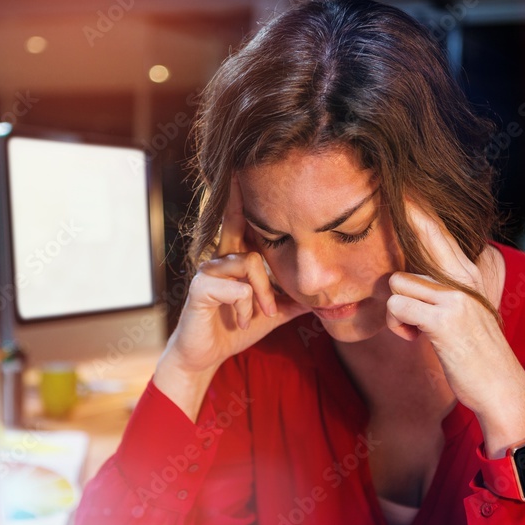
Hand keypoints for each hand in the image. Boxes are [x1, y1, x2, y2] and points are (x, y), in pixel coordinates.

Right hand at [155, 178, 310, 418]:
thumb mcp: (272, 312)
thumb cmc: (234, 329)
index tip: (242, 168)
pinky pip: (239, 287)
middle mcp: (220, 257)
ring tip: (259, 316)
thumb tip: (323, 295)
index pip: (243, 221)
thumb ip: (292, 299)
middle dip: (270, 274)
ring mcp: (208, 270)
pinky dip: (247, 307)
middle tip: (270, 308)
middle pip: (255, 239)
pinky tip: (241, 321)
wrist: (206, 357)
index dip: (242, 196)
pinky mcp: (200, 287)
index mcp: (235, 258)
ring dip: (263, 296)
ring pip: (252, 263)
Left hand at [385, 200, 524, 456]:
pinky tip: (416, 339)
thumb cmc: (476, 351)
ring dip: (397, 310)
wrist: (500, 387)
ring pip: (398, 282)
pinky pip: (398, 307)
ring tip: (416, 328)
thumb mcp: (468, 308)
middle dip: (405, 213)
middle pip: (425, 233)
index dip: (421, 207)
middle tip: (386, 192)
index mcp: (473, 269)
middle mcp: (468, 274)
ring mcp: (457, 295)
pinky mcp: (445, 319)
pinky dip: (399, 327)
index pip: (441, 229)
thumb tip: (412, 273)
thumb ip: (447, 284)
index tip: (406, 181)